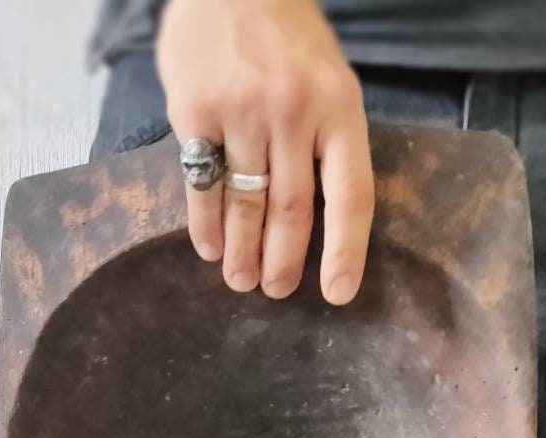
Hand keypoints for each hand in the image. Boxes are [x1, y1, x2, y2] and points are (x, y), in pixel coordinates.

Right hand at [156, 0, 373, 303]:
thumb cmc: (287, 35)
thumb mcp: (329, 78)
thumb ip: (328, 137)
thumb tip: (323, 216)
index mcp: (339, 107)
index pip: (350, 195)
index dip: (346, 251)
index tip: (338, 294)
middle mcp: (294, 112)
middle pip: (292, 210)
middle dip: (284, 262)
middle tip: (276, 292)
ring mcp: (242, 112)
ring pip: (245, 204)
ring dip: (242, 252)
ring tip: (240, 280)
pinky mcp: (194, 111)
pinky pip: (201, 183)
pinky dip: (204, 223)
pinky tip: (207, 247)